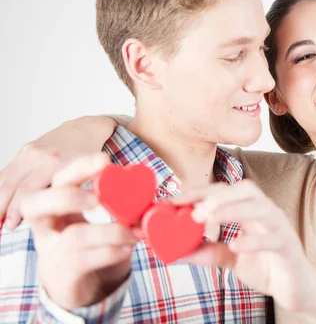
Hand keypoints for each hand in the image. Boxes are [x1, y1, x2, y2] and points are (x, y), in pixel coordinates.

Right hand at [0, 116, 117, 228]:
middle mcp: (41, 157)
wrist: (85, 130)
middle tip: (2, 227)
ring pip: (6, 179)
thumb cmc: (90, 155)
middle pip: (14, 187)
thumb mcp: (90, 174)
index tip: (12, 226)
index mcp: (58, 163)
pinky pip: (7, 172)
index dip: (19, 209)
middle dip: (4, 208)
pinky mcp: (24, 151)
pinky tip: (1, 204)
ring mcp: (30, 152)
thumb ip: (81, 192)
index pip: (31, 190)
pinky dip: (1, 188)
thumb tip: (77, 220)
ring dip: (0, 200)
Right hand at [21, 153, 139, 308]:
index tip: (105, 160)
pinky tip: (128, 248)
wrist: (86, 289)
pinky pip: (82, 260)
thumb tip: (148, 192)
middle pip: (34, 204)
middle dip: (68, 196)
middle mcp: (45, 228)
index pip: (56, 180)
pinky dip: (110, 252)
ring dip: (110, 231)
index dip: (77, 168)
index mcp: (55, 206)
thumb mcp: (104, 222)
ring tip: (135, 232)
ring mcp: (49, 253)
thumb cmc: (95, 248)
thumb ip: (120, 207)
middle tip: (99, 198)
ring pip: (72, 236)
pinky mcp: (61, 276)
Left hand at [174, 180, 315, 312]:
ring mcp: (280, 227)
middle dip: (219, 196)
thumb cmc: (266, 267)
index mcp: (251, 211)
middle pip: (246, 190)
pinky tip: (235, 246)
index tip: (174, 199)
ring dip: (233, 210)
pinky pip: (273, 238)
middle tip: (194, 210)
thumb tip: (174, 252)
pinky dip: (254, 241)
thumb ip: (207, 252)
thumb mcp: (230, 259)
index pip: (225, 191)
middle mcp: (266, 213)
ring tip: (208, 219)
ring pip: (261, 208)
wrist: (296, 289)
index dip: (200, 192)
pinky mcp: (288, 247)